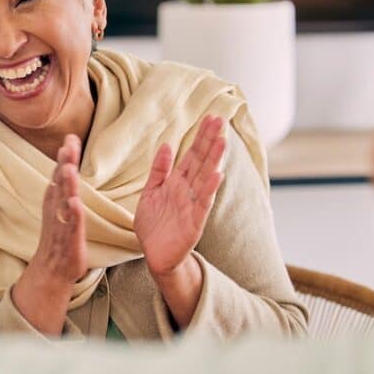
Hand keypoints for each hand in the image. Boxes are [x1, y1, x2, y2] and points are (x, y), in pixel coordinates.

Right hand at [12, 134, 86, 334]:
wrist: (52, 269)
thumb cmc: (59, 234)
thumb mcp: (61, 205)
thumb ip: (64, 184)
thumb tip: (68, 162)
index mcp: (55, 199)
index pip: (60, 173)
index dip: (65, 155)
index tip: (71, 136)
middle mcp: (55, 208)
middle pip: (60, 182)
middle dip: (64, 163)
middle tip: (68, 144)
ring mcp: (60, 223)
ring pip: (63, 201)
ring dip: (66, 185)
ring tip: (68, 168)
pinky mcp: (67, 239)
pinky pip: (69, 225)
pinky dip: (72, 213)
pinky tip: (74, 203)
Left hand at [135, 115, 225, 279]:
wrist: (154, 256)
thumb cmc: (153, 226)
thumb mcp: (151, 193)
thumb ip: (159, 170)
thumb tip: (166, 145)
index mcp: (176, 182)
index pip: (191, 155)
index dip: (200, 137)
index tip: (210, 118)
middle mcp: (187, 191)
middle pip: (201, 161)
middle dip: (210, 141)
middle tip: (220, 120)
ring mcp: (192, 205)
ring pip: (205, 179)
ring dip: (214, 160)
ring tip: (222, 141)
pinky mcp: (194, 223)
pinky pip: (203, 204)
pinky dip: (209, 190)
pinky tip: (217, 175)